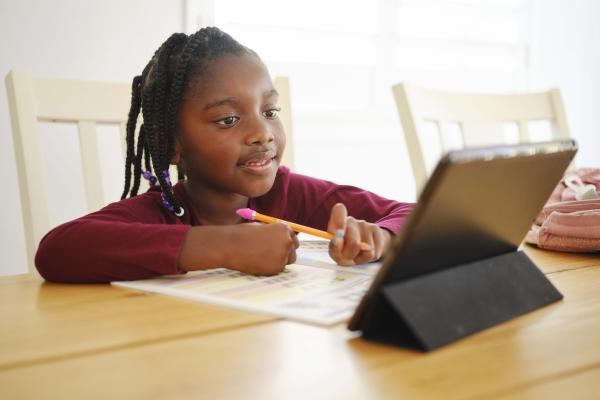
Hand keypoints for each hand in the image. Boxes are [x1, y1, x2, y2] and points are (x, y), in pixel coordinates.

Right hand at [179, 223, 298, 275]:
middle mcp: (287, 240)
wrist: (230, 245)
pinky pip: (278, 269)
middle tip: (271, 255)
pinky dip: (270, 268)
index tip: (280, 246)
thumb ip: (273, 233)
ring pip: (286, 261)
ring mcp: (283, 254)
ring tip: (260, 257)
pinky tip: (257, 262)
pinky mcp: (277, 267)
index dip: (285, 242)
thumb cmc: (241, 235)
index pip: (293, 237)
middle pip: (293, 250)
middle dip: (285, 252)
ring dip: (278, 261)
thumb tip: (281, 240)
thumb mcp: (261, 227)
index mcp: (283, 228)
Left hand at [327, 203, 391, 265]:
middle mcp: (350, 220)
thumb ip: (334, 248)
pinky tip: (364, 253)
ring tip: (356, 254)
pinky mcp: (376, 230)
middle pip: (353, 242)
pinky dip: (367, 259)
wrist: (364, 249)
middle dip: (350, 255)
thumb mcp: (336, 252)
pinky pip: (372, 253)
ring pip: (365, 249)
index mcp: (336, 222)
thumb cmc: (345, 250)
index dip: (339, 220)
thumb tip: (337, 242)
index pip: (339, 210)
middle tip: (347, 256)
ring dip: (359, 258)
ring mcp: (364, 224)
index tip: (340, 232)